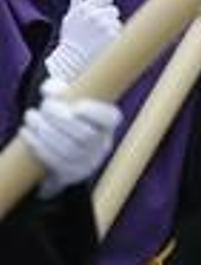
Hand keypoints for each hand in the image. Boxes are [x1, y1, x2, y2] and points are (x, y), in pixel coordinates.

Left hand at [21, 80, 122, 197]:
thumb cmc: (70, 119)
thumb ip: (61, 90)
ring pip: (67, 149)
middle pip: (84, 134)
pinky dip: (37, 145)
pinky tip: (26, 132)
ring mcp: (88, 162)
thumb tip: (50, 90)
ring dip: (45, 131)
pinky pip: (53, 161)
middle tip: (44, 106)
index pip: (110, 119)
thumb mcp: (71, 101)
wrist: (68, 151)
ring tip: (31, 116)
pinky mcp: (70, 174)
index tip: (76, 105)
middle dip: (60, 119)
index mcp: (109, 124)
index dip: (95, 113)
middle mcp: (103, 145)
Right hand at [46, 0, 122, 84]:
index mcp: (84, 9)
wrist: (72, 62)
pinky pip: (121, 32)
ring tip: (98, 39)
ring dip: (112, 29)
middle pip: (113, 9)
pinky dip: (115, 38)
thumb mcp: (70, 19)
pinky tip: (103, 45)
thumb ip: (76, 1)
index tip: (101, 10)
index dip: (105, 2)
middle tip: (96, 31)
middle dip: (108, 19)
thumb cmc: (71, 40)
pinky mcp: (114, 37)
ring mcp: (105, 26)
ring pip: (117, 22)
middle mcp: (95, 16)